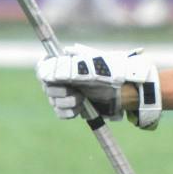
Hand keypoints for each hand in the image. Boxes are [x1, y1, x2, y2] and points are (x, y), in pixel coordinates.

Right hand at [35, 46, 161, 127]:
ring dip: (65, 103)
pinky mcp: (74, 106)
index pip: (43, 65)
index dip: (44, 73)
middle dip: (58, 91)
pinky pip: (60, 112)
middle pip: (46, 86)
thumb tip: (44, 72)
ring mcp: (69, 91)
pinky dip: (68, 113)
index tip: (51, 79)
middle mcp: (65, 75)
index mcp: (67, 60)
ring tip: (81, 101)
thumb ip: (66, 68)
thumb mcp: (90, 67)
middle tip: (75, 92)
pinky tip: (79, 109)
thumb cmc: (112, 72)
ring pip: (53, 101)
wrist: (128, 90)